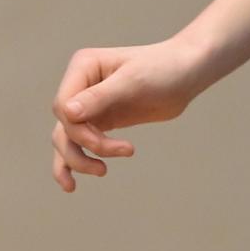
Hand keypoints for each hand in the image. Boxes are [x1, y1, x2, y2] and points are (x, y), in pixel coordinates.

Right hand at [49, 38, 208, 191]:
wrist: (187, 73)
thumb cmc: (164, 68)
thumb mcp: (133, 81)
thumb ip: (100, 97)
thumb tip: (67, 113)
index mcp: (83, 67)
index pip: (62, 105)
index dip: (77, 129)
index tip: (103, 142)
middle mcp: (80, 85)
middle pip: (63, 125)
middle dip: (84, 146)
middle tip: (114, 158)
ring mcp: (89, 104)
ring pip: (67, 138)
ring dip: (77, 160)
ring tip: (102, 172)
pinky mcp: (102, 120)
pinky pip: (81, 143)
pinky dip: (77, 161)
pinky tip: (72, 183)